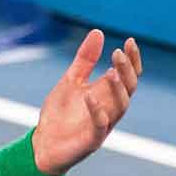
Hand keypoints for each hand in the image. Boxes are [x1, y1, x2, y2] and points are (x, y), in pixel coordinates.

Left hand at [31, 30, 142, 175]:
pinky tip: (90, 97)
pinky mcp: (92, 139)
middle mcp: (110, 108)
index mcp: (107, 94)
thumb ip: (85, 59)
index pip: (128, 75)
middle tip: (118, 53)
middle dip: (126, 70)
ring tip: (112, 71)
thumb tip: (98, 31)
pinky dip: (97, 112)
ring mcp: (104, 124)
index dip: (132, 59)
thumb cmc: (60, 114)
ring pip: (121, 106)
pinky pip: (100, 126)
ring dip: (118, 89)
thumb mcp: (71, 81)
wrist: (42, 144)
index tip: (130, 41)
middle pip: (129, 88)